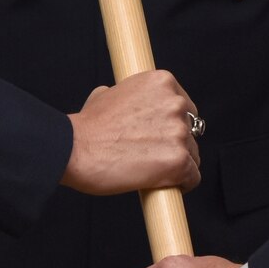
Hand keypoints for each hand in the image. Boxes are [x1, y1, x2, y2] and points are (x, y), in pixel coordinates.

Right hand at [62, 70, 200, 194]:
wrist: (75, 149)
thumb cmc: (87, 127)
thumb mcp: (107, 93)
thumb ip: (127, 94)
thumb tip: (123, 99)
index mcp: (162, 82)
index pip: (185, 107)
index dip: (172, 124)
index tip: (161, 136)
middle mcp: (175, 104)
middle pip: (191, 130)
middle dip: (175, 143)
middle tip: (153, 155)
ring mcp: (179, 132)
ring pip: (193, 155)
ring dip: (177, 164)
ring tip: (152, 171)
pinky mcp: (179, 161)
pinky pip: (193, 177)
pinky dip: (182, 184)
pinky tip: (164, 185)